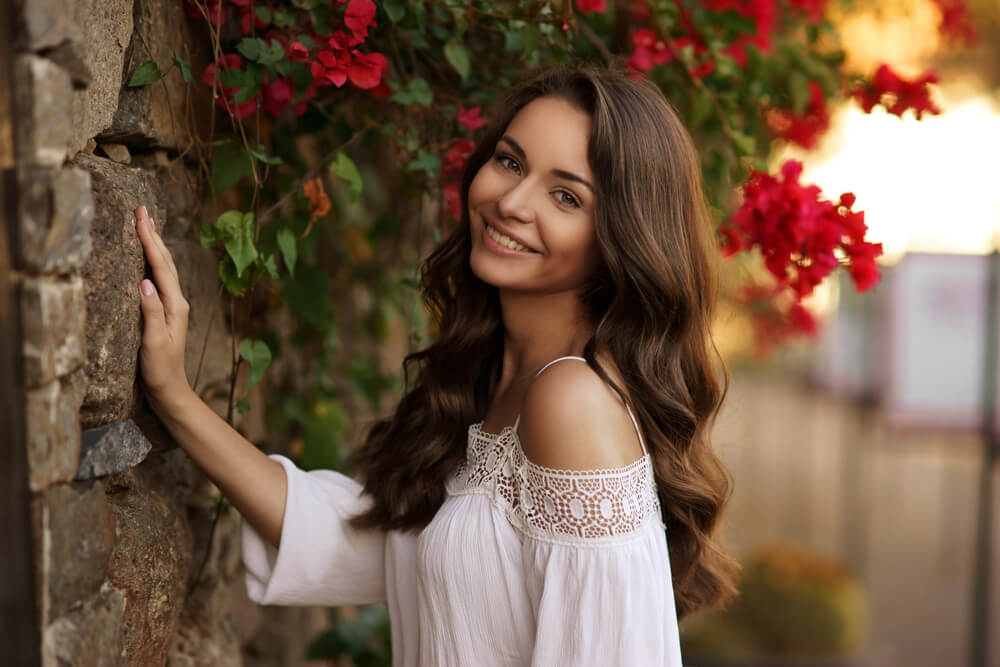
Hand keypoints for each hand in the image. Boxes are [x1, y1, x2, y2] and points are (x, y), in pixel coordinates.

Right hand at [135, 205, 191, 408]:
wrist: (170, 390)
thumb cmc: (160, 369)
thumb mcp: (153, 343)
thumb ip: (150, 312)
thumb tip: (144, 282)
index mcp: (176, 305)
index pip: (160, 266)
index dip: (150, 240)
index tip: (140, 217)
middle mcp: (177, 301)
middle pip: (164, 261)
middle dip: (153, 234)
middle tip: (141, 209)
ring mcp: (172, 306)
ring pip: (163, 267)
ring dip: (154, 244)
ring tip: (145, 224)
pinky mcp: (165, 311)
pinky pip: (158, 278)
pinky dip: (152, 261)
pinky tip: (146, 256)